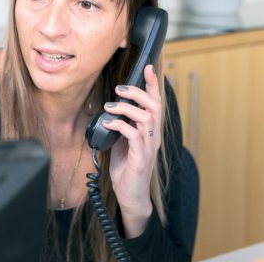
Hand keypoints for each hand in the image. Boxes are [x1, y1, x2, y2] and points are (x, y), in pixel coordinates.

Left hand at [100, 65, 161, 237]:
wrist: (130, 194)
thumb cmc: (127, 167)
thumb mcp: (122, 140)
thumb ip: (121, 124)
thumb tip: (109, 109)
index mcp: (150, 130)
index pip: (156, 103)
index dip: (153, 85)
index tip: (147, 68)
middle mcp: (153, 136)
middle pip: (154, 106)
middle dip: (138, 92)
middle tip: (119, 88)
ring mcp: (149, 146)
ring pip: (146, 117)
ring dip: (126, 108)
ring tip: (109, 107)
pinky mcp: (141, 157)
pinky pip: (134, 134)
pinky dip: (119, 125)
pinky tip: (107, 123)